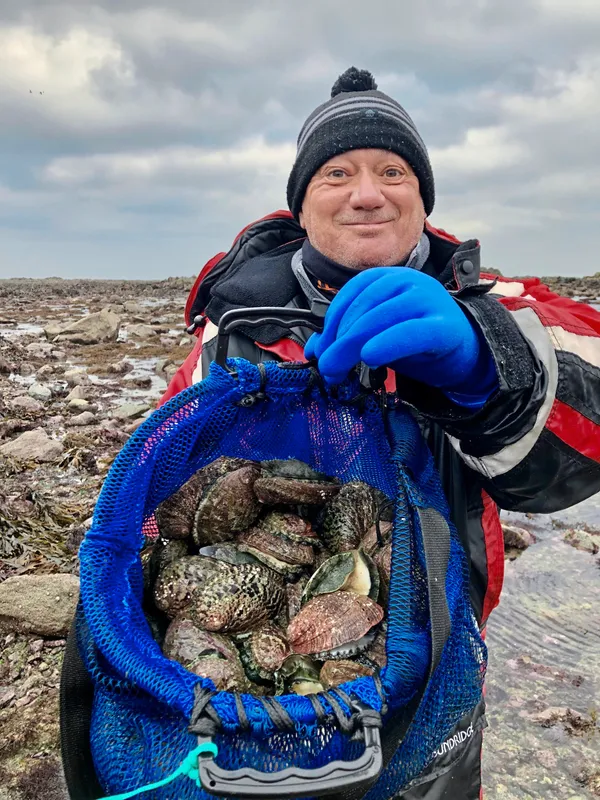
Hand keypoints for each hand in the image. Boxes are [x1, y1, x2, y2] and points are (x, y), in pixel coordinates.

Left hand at [305, 267, 496, 404]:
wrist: (465, 351)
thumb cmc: (418, 340)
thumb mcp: (378, 336)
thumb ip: (347, 338)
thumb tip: (315, 350)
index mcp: (390, 278)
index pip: (353, 293)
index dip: (331, 322)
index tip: (321, 350)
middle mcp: (409, 282)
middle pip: (364, 307)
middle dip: (338, 340)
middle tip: (327, 368)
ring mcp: (429, 301)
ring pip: (382, 318)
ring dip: (353, 346)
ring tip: (339, 370)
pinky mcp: (444, 326)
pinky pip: (410, 333)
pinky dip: (387, 344)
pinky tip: (371, 356)